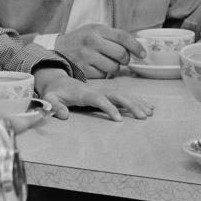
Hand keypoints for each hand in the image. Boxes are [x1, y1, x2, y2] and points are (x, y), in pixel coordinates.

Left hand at [34, 69, 153, 121]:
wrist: (59, 80)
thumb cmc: (55, 92)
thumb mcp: (50, 98)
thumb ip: (54, 106)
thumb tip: (63, 115)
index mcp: (84, 93)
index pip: (99, 99)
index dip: (109, 108)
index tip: (119, 119)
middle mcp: (97, 90)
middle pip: (117, 95)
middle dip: (131, 105)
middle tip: (143, 116)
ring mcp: (104, 90)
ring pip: (123, 95)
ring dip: (137, 103)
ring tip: (149, 113)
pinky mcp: (108, 93)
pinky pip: (124, 96)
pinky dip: (137, 101)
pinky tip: (148, 107)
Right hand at [53, 25, 145, 77]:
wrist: (57, 50)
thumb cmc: (81, 40)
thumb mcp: (94, 31)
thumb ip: (112, 36)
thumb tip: (136, 47)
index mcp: (96, 29)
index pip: (123, 37)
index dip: (136, 46)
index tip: (143, 54)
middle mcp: (91, 42)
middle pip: (121, 54)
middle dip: (126, 59)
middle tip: (122, 59)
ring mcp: (86, 56)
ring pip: (114, 67)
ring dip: (115, 68)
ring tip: (107, 63)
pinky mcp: (83, 69)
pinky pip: (103, 75)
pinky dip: (103, 73)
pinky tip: (97, 68)